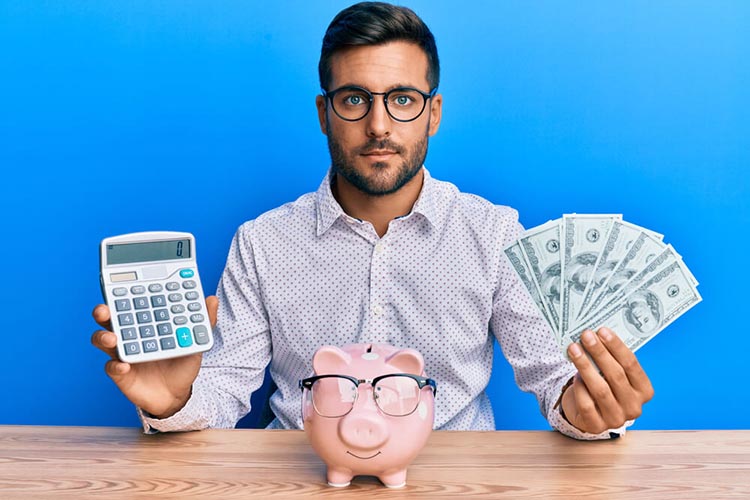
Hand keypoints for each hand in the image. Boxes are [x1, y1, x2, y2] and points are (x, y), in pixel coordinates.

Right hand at [91, 296, 218, 418]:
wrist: (177, 394)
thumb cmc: (181, 364)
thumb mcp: (194, 342)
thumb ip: (203, 322)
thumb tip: (212, 299)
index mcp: (144, 322)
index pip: (129, 303)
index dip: (122, 294)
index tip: (122, 287)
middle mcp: (128, 335)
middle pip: (108, 319)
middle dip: (103, 311)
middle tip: (104, 309)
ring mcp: (122, 353)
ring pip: (102, 340)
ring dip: (103, 337)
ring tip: (112, 338)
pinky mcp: (120, 373)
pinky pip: (111, 367)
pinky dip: (116, 366)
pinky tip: (124, 365)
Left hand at [561, 327, 653, 434]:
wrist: (587, 412)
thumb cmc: (603, 385)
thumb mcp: (611, 373)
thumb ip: (610, 359)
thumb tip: (596, 334)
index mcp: (644, 391)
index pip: (632, 365)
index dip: (616, 347)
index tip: (602, 330)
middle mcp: (634, 407)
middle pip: (616, 376)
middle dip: (599, 353)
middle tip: (586, 335)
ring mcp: (616, 419)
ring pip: (601, 389)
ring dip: (585, 366)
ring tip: (574, 349)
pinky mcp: (596, 426)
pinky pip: (587, 404)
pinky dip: (580, 387)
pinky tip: (574, 376)